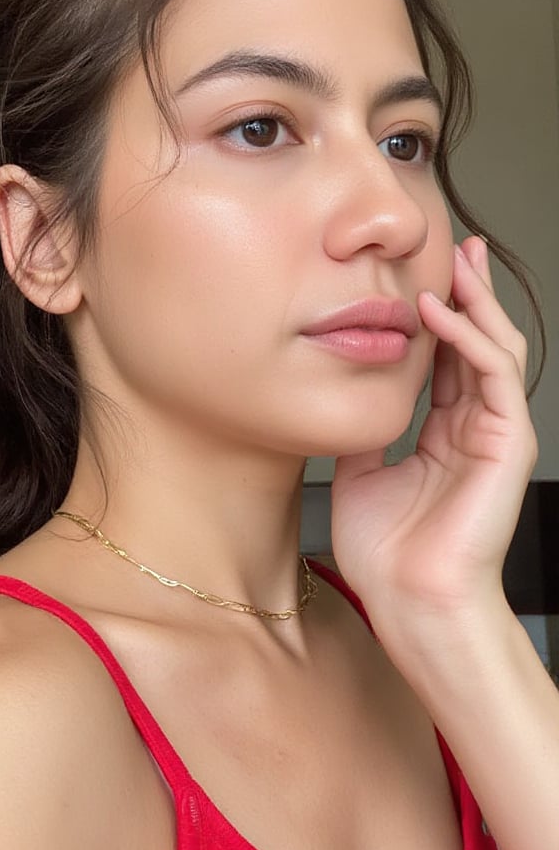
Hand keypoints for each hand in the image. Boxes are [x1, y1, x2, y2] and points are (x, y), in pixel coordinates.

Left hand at [331, 236, 536, 647]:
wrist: (408, 602)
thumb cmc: (386, 554)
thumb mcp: (358, 475)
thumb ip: (361, 430)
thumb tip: (340, 392)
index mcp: (444, 436)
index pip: (446, 361)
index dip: (435, 318)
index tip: (415, 277)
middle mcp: (475, 429)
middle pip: (478, 344)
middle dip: (468, 294)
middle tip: (453, 247)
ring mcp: (496, 435)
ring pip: (495, 349)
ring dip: (475, 302)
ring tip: (454, 261)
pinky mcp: (509, 443)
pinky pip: (494, 374)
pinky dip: (468, 337)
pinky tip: (438, 310)